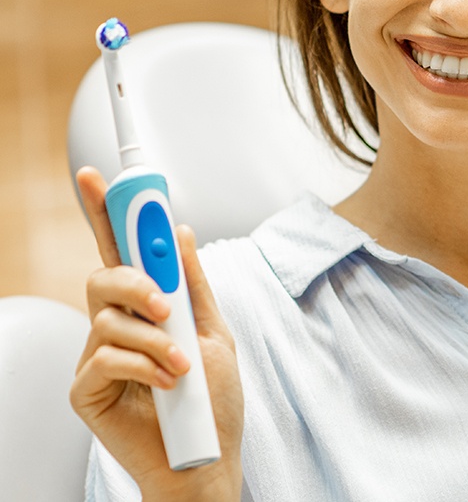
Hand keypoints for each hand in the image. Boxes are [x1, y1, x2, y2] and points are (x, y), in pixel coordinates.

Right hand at [70, 167, 243, 500]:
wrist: (207, 457)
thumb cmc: (212, 398)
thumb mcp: (213, 331)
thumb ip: (193, 285)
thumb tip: (180, 233)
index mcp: (147, 306)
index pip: (121, 250)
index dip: (106, 212)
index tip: (97, 177)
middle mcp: (117, 323)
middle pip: (104, 275)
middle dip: (136, 281)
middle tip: (167, 306)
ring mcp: (98, 355)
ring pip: (108, 316)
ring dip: (155, 337)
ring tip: (183, 364)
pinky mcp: (87, 388)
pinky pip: (106, 356)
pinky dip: (145, 365)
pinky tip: (168, 384)